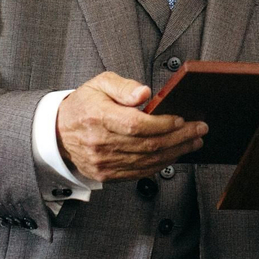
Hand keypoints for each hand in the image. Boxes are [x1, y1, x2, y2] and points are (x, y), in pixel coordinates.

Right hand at [56, 72, 206, 181]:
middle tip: (199, 129)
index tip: (181, 119)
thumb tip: (145, 93)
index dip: (162, 124)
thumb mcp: (100, 84)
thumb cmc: (84, 104)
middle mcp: (100, 142)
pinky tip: (174, 155)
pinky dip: (160, 165)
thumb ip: (124, 86)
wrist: (59, 132)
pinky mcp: (106, 174)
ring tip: (193, 142)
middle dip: (179, 137)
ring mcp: (103, 162)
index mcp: (98, 117)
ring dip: (176, 152)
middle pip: (147, 144)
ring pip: (147, 161)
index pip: (136, 125)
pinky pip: (139, 172)